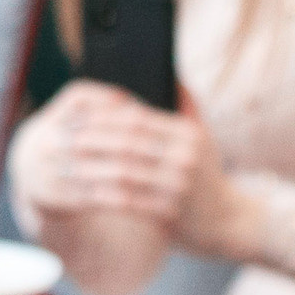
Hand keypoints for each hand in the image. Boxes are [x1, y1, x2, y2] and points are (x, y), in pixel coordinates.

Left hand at [17, 81, 216, 226]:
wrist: (230, 221)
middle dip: (93, 139)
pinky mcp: (172, 211)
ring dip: (93, 167)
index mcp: (188, 133)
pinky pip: (131, 201)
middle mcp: (185, 155)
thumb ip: (187, 105)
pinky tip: (86, 193)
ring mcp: (179, 184)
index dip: (105, 116)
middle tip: (64, 137)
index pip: (138, 117)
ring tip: (68, 164)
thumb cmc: (209, 176)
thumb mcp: (203, 137)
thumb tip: (171, 73)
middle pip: (128, 142)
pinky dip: (106, 196)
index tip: (79, 116)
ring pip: (126, 171)